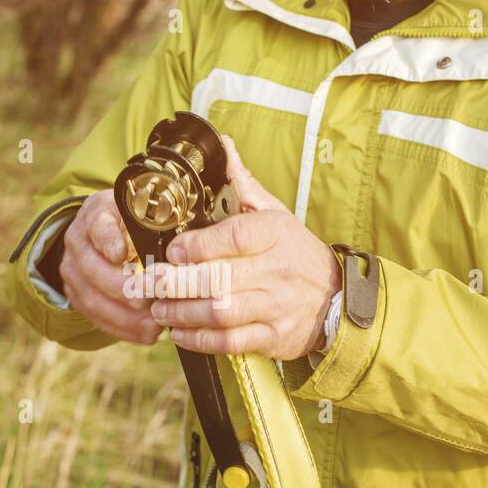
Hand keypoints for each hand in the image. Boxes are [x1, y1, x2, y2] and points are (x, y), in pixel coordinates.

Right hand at [60, 190, 162, 344]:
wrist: (106, 230)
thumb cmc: (136, 221)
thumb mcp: (146, 211)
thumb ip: (159, 220)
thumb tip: (180, 243)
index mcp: (97, 212)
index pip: (98, 224)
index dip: (108, 240)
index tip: (122, 253)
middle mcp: (78, 240)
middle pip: (93, 268)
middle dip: (123, 289)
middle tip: (150, 300)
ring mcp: (73, 269)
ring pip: (92, 298)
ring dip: (125, 317)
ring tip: (154, 325)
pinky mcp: (75, 294)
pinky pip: (95, 316)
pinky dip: (122, 328)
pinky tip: (146, 334)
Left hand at [149, 137, 340, 359]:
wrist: (336, 298)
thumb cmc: (294, 252)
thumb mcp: (275, 213)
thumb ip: (242, 183)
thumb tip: (222, 145)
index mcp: (275, 234)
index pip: (234, 237)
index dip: (198, 246)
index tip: (172, 251)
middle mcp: (277, 270)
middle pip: (219, 278)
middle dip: (177, 284)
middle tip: (151, 284)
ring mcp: (276, 306)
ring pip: (221, 312)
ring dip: (183, 313)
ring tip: (159, 308)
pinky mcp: (273, 336)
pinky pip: (231, 342)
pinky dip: (200, 340)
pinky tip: (180, 333)